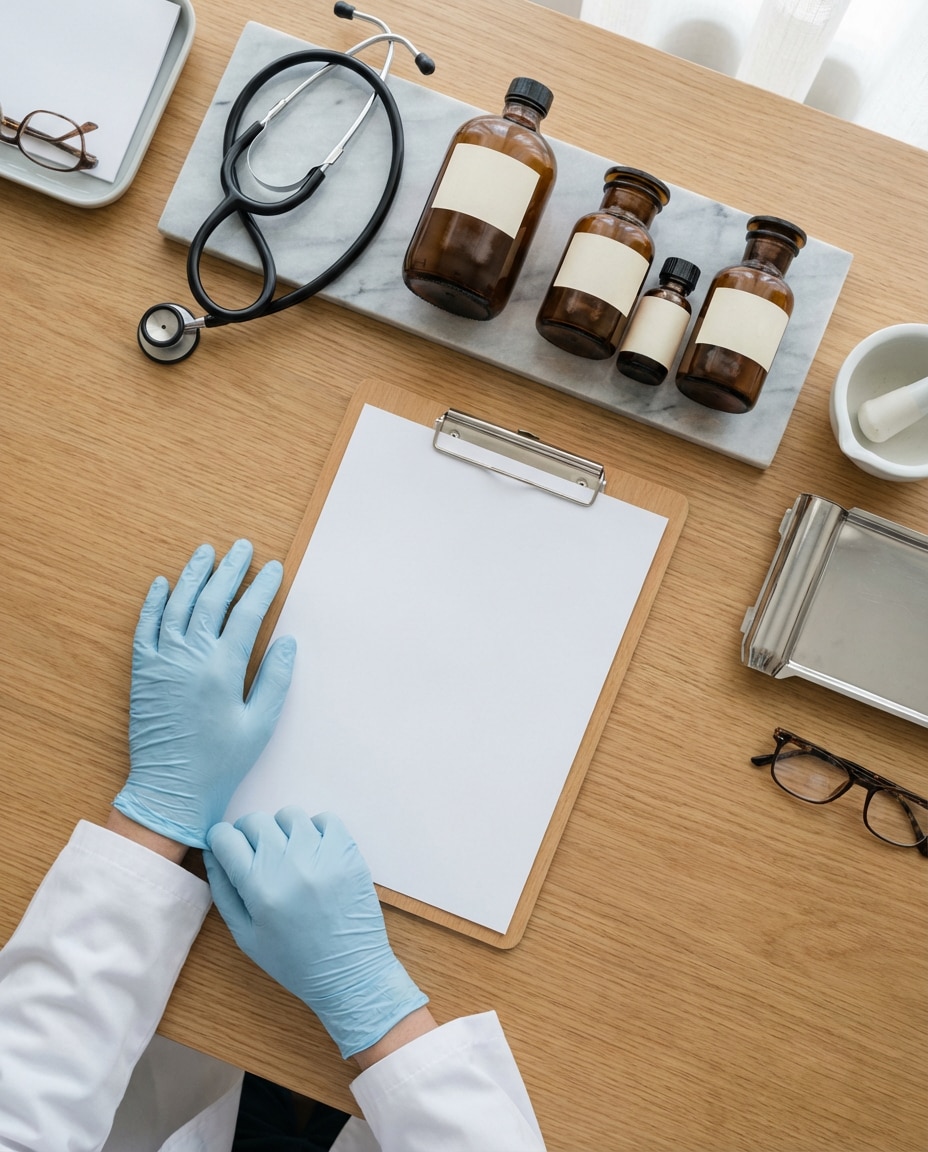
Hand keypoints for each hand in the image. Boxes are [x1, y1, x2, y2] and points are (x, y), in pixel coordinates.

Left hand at [113, 540, 295, 848]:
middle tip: (244, 548)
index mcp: (223, 669)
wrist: (171, 789)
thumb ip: (274, 680)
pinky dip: (154, 602)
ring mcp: (163, 662)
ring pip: (178, 605)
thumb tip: (286, 642)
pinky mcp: (144, 673)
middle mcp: (190, 657)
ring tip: (206, 552)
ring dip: (193, 575)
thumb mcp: (259, 724)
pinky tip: (163, 584)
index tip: (274, 569)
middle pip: (211, 600)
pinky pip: (146, 627)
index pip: (246, 614)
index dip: (262, 588)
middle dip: (230, 571)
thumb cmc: (221, 762)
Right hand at [204, 807, 428, 1058]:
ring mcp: (321, 855)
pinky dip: (316, 829)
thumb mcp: (245, 936)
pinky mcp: (348, 852)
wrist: (348, 972)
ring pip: (289, 815)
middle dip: (248, 833)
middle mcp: (289, 864)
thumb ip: (224, 891)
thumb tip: (212, 852)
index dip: (221, 840)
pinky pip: (325, 818)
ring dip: (282, 829)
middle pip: (255, 820)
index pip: (226, 838)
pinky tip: (314, 851)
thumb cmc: (293, 960)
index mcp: (259, 888)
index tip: (227, 849)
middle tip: (257, 855)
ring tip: (289, 854)